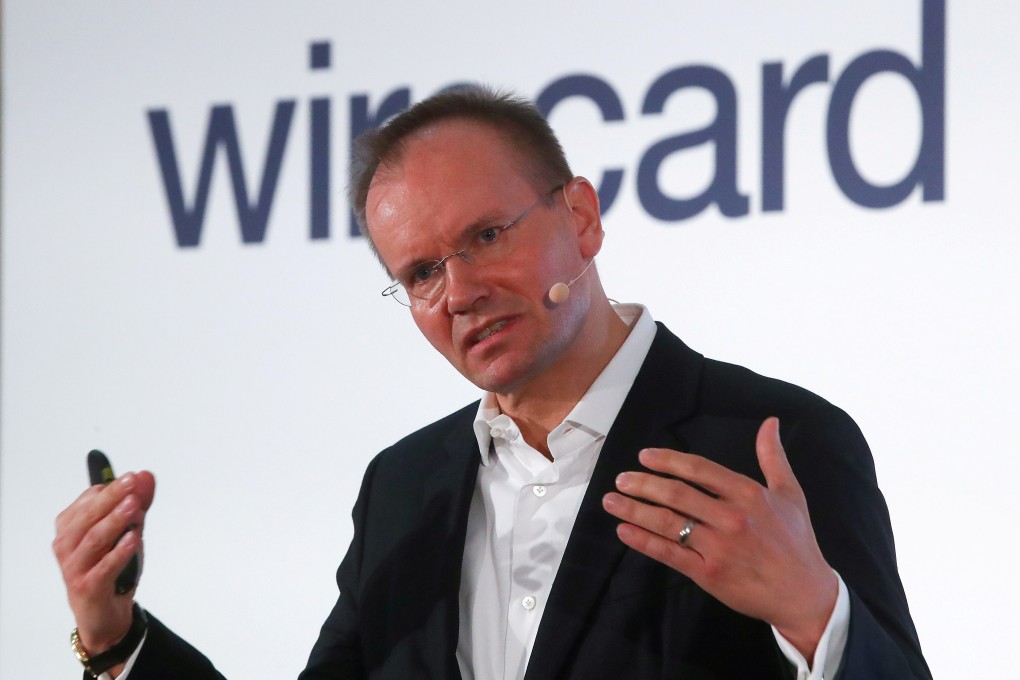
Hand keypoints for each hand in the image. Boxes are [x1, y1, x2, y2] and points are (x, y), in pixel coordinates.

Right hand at [53, 471, 155, 654]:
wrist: (104, 615)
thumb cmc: (111, 570)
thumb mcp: (127, 533)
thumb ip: (137, 505)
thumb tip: (146, 476)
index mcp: (70, 528)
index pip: (88, 501)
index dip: (111, 488)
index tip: (133, 478)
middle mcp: (67, 546)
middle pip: (88, 516)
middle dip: (111, 497)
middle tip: (132, 482)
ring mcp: (75, 568)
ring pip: (94, 539)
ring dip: (115, 520)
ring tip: (134, 506)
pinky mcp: (87, 588)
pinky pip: (103, 567)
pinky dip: (118, 552)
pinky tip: (133, 539)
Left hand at [601, 418, 836, 659]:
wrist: (805, 594)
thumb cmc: (797, 541)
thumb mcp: (791, 494)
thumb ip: (773, 456)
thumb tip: (770, 422)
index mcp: (748, 494)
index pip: (699, 469)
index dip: (668, 460)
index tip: (644, 456)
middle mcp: (731, 518)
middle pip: (676, 494)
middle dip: (642, 484)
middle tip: (620, 479)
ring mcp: (718, 547)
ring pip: (667, 522)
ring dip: (634, 510)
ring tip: (611, 501)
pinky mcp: (708, 574)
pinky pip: (669, 553)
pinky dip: (643, 541)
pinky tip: (624, 530)